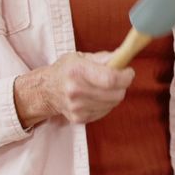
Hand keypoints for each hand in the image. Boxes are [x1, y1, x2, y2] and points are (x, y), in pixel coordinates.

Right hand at [14, 51, 134, 126]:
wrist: (46, 91)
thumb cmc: (66, 70)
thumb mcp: (81, 57)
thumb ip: (104, 58)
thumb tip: (123, 56)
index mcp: (77, 71)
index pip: (110, 79)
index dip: (125, 77)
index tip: (128, 72)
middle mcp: (75, 90)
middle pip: (115, 94)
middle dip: (123, 85)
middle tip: (119, 78)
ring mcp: (77, 107)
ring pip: (112, 103)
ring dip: (114, 94)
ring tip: (105, 87)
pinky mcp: (79, 118)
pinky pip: (105, 111)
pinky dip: (106, 104)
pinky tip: (97, 96)